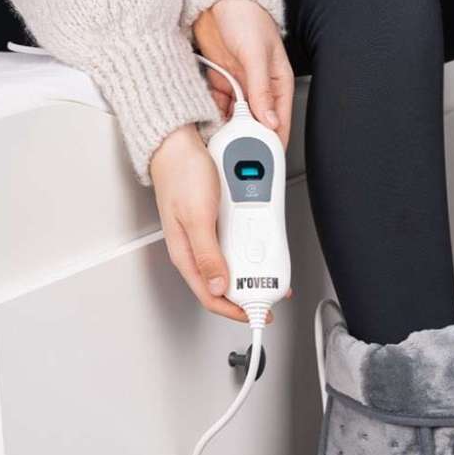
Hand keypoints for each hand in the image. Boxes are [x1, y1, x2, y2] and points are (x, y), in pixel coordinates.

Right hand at [150, 123, 264, 323]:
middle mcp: (196, 249)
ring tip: (272, 262)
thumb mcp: (197, 217)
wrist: (179, 141)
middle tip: (274, 288)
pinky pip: (238, 238)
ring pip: (235, 260)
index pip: (212, 297)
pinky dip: (252, 240)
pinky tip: (262, 235)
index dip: (237, 311)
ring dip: (254, 263)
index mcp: (186, 255)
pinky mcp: (217, 220)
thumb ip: (208, 254)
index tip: (260, 313)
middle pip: (227, 283)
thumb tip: (219, 286)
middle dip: (252, 289)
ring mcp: (208, 234)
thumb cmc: (181, 173)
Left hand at [192, 0, 294, 148]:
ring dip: (229, 130)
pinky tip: (209, 124)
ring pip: (236, 120)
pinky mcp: (222, 83)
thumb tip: (269, 120)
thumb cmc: (246, 15)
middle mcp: (261, 89)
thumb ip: (261, 90)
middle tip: (237, 153)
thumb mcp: (256, 54)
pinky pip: (218, 108)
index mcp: (278, 83)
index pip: (279, 122)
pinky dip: (214, 117)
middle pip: (257, 125)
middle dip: (248, 140)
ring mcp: (240, 87)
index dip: (272, 142)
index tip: (263, 158)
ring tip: (220, 142)